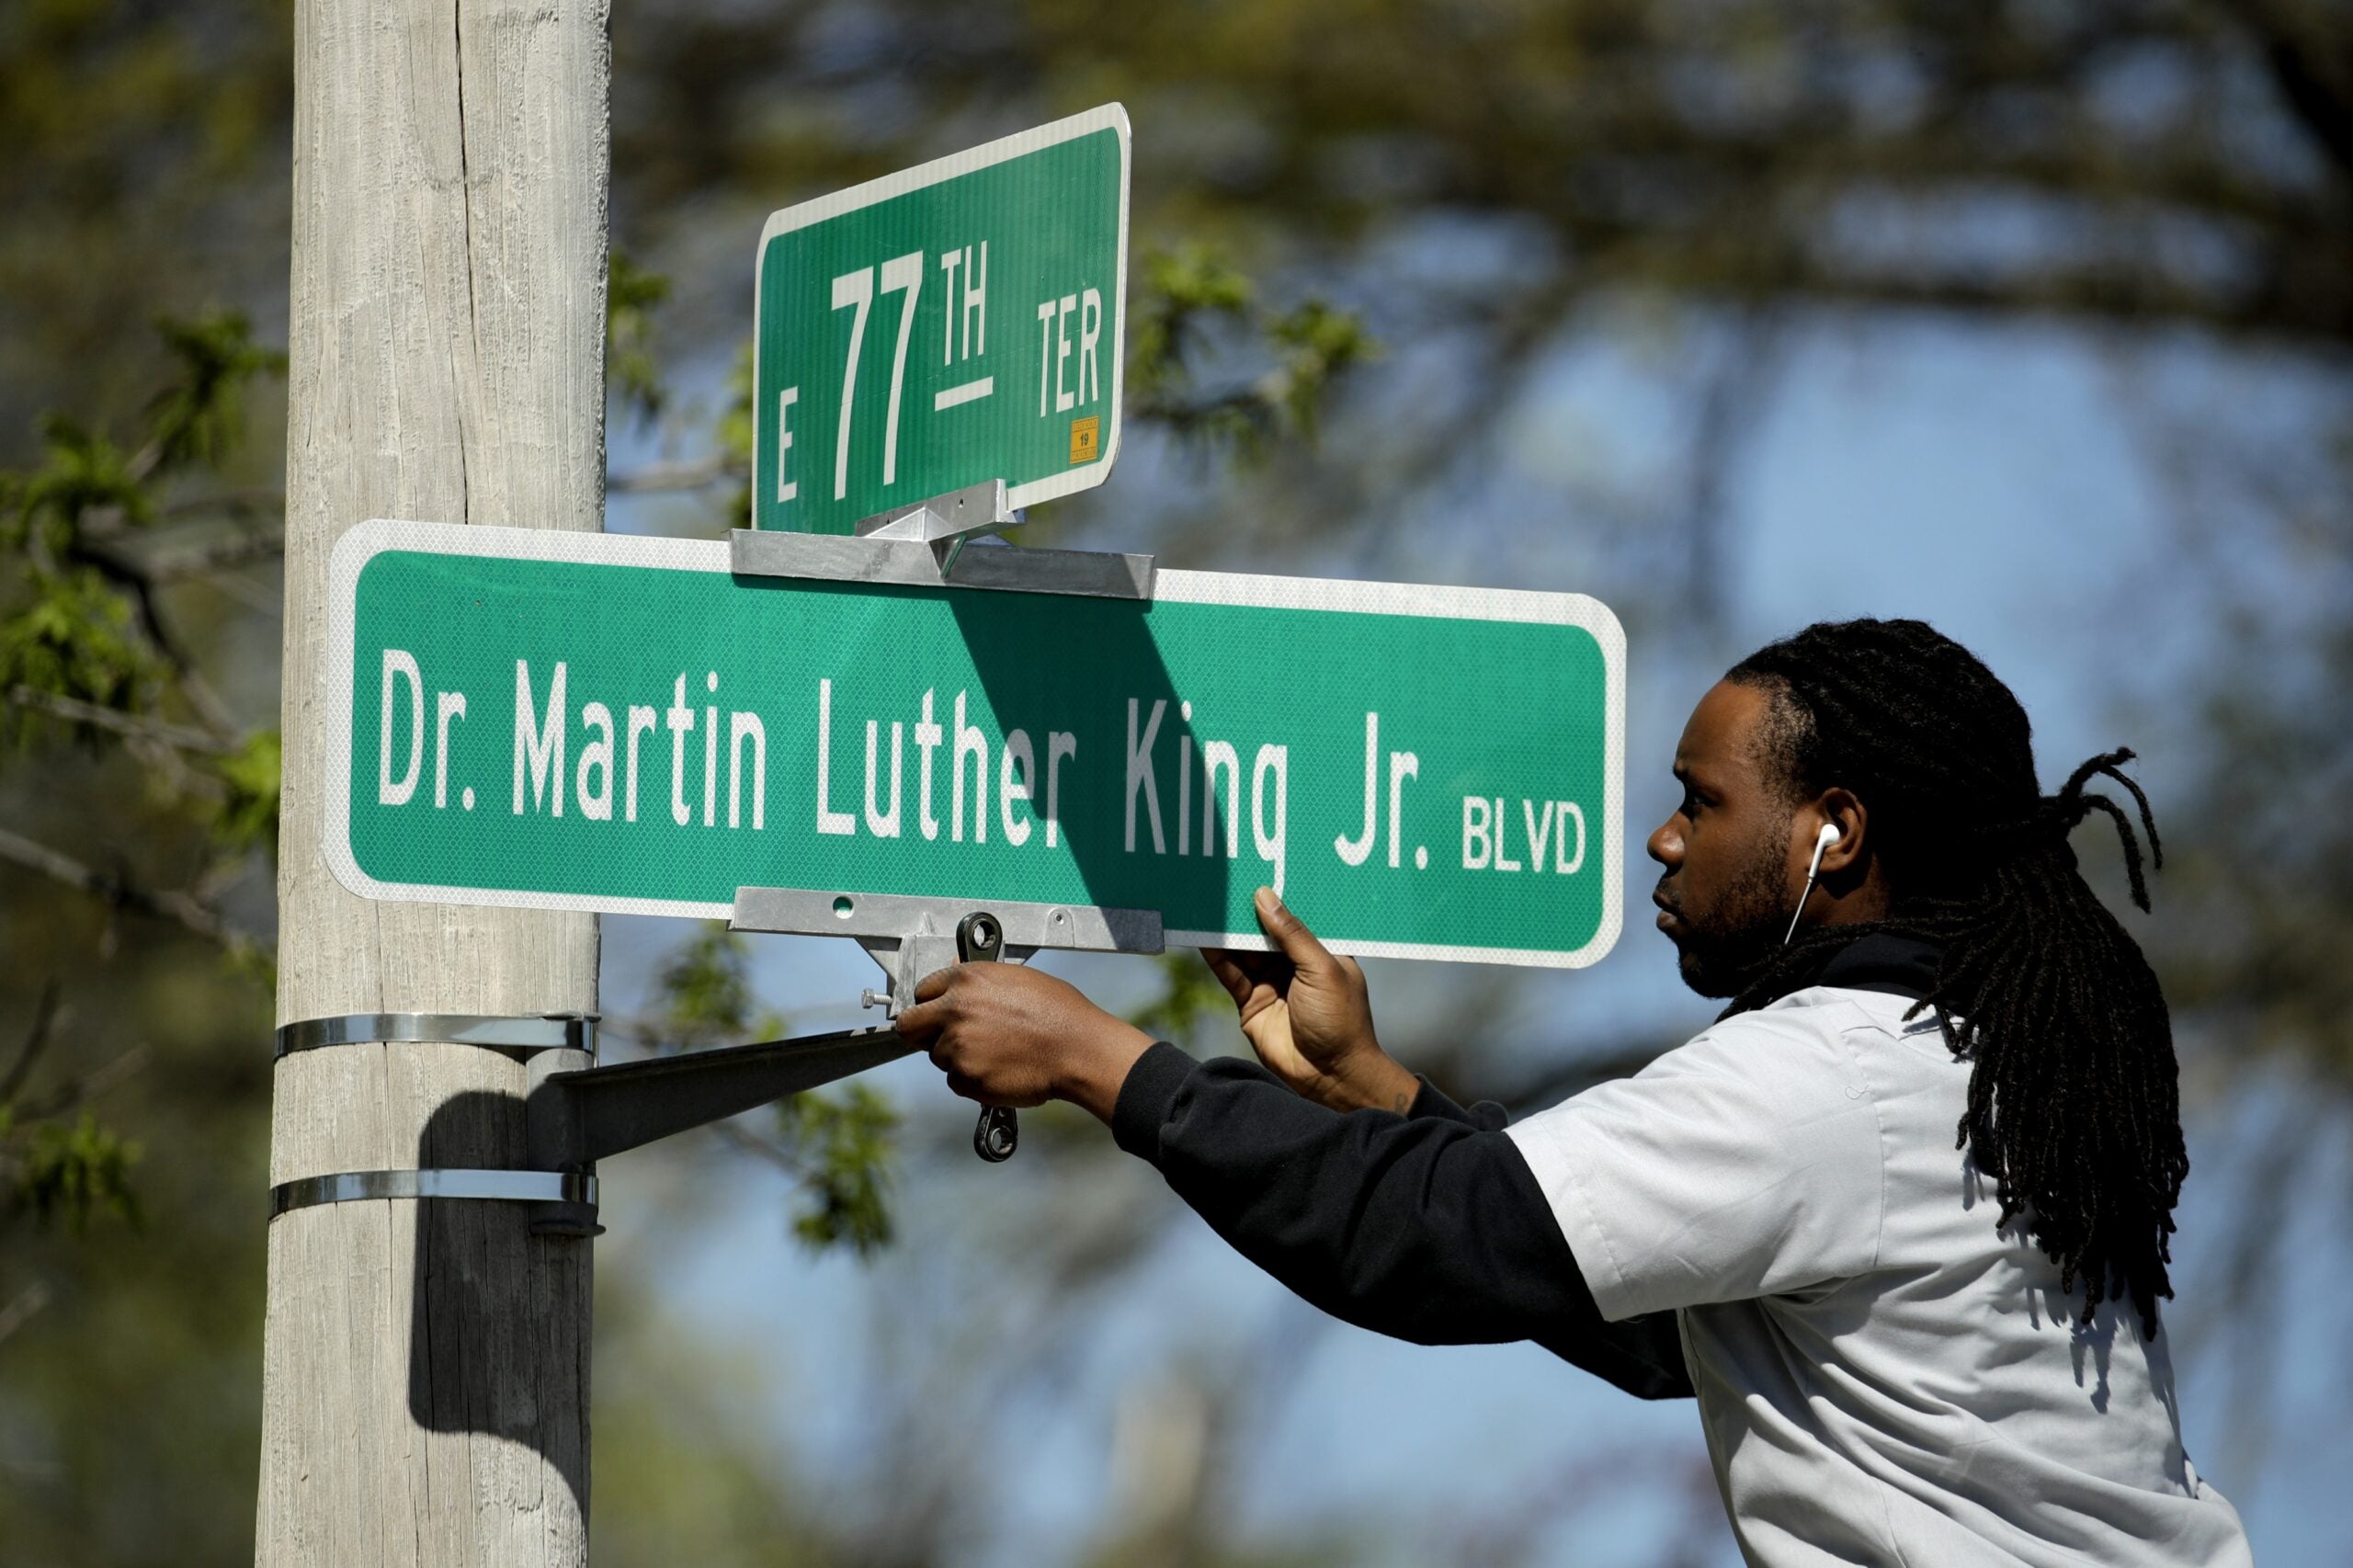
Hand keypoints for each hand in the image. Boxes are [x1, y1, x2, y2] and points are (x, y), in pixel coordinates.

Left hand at [894, 961, 1153, 1123]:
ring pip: (938, 1056)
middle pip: (909, 1025)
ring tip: (994, 1053)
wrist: (1078, 1049)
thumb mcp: (1017, 979)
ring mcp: (956, 1046)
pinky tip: (999, 1069)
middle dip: (923, 1032)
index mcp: (966, 980)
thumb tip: (957, 977)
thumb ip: (978, 981)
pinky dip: (972, 1080)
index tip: (935, 1013)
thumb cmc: (1058, 1013)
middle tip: (944, 1038)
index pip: (922, 991)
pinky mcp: (965, 1077)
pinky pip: (956, 1081)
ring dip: (957, 1058)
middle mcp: (954, 1010)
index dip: (930, 1004)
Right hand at [1201, 887, 1418, 1114]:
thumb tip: (1264, 896)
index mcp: (1322, 951)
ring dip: (1228, 930)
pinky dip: (1217, 956)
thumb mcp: (1321, 968)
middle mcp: (1295, 964)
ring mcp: (1272, 983)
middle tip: (1225, 882)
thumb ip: (1291, 933)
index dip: (1278, 896)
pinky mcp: (1251, 1003)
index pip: (1297, 916)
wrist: (1330, 1075)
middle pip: (1265, 931)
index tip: (1257, 871)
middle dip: (1247, 911)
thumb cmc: (1340, 1019)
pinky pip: (1231, 974)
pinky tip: (1204, 936)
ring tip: (1208, 903)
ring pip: (1245, 950)